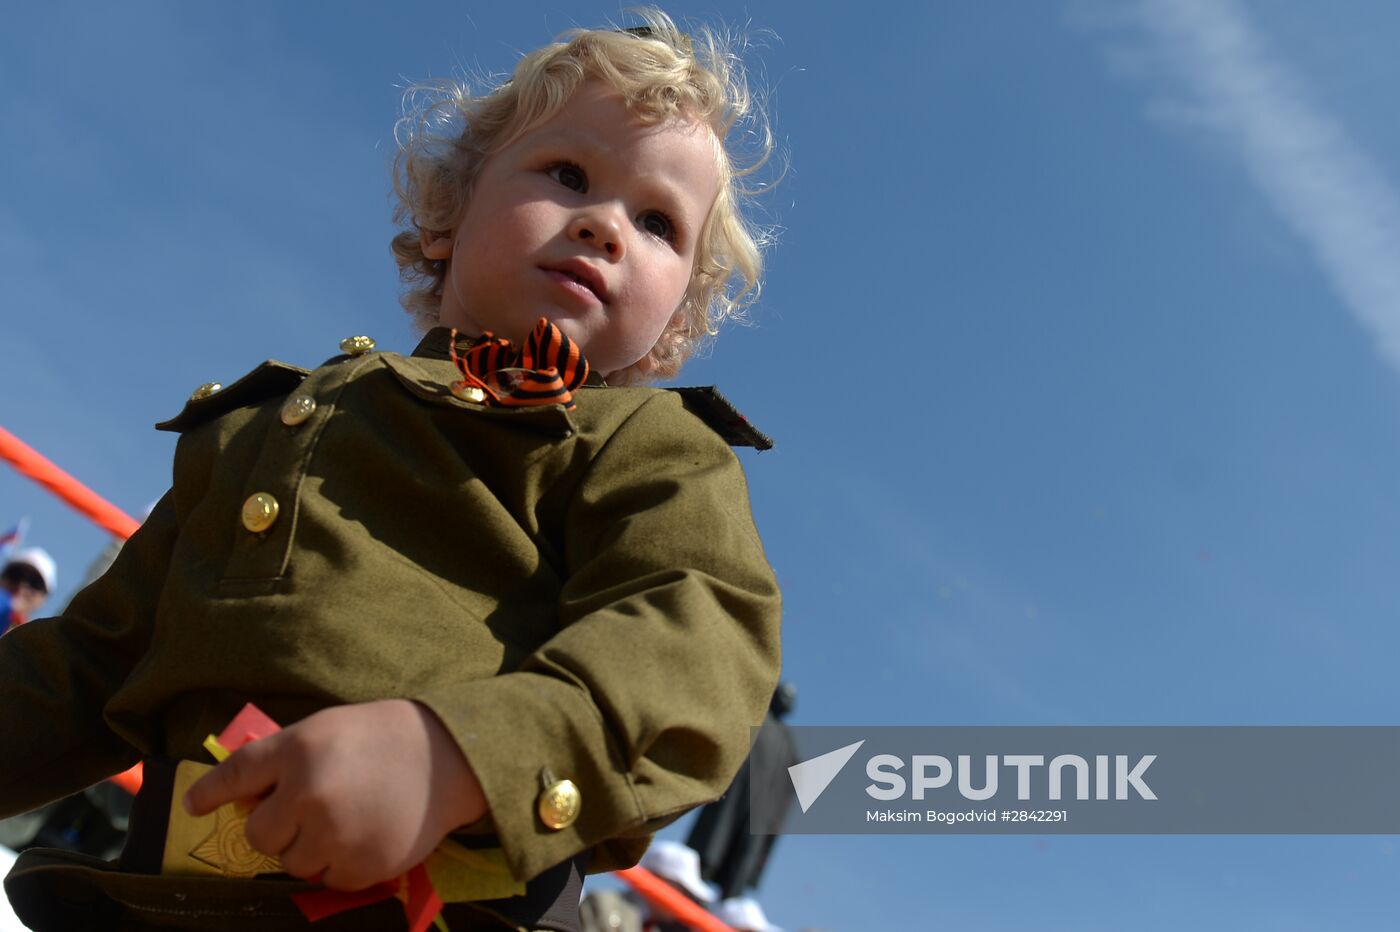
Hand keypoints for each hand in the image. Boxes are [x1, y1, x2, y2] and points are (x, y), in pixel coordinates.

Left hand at [183, 699, 486, 890]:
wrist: (449, 757)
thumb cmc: (381, 737)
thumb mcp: (326, 729)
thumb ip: (283, 760)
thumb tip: (242, 800)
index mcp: (300, 749)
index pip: (238, 774)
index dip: (211, 792)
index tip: (193, 804)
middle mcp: (310, 792)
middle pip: (260, 835)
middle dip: (279, 827)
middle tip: (311, 808)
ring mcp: (336, 833)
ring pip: (293, 863)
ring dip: (310, 848)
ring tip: (346, 820)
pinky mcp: (362, 865)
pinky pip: (329, 880)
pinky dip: (342, 864)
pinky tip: (367, 835)